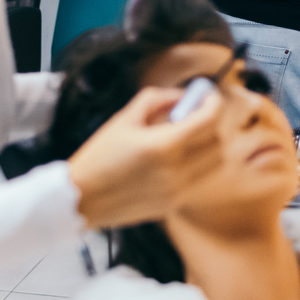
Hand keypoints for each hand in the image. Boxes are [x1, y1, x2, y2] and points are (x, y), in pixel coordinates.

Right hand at [67, 87, 223, 228]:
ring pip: (215, 163)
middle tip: (198, 112)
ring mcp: (178, 190)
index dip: (213, 102)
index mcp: (163, 145)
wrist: (81, 198)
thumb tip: (181, 96)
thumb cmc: (98, 157)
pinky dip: (198, 164)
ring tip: (189, 135)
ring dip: (209, 144)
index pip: (209, 119)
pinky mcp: (174, 204)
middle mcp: (176, 170)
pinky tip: (178, 157)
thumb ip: (156, 99)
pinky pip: (200, 179)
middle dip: (213, 122)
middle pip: (218, 141)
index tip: (208, 95)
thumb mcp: (124, 118)